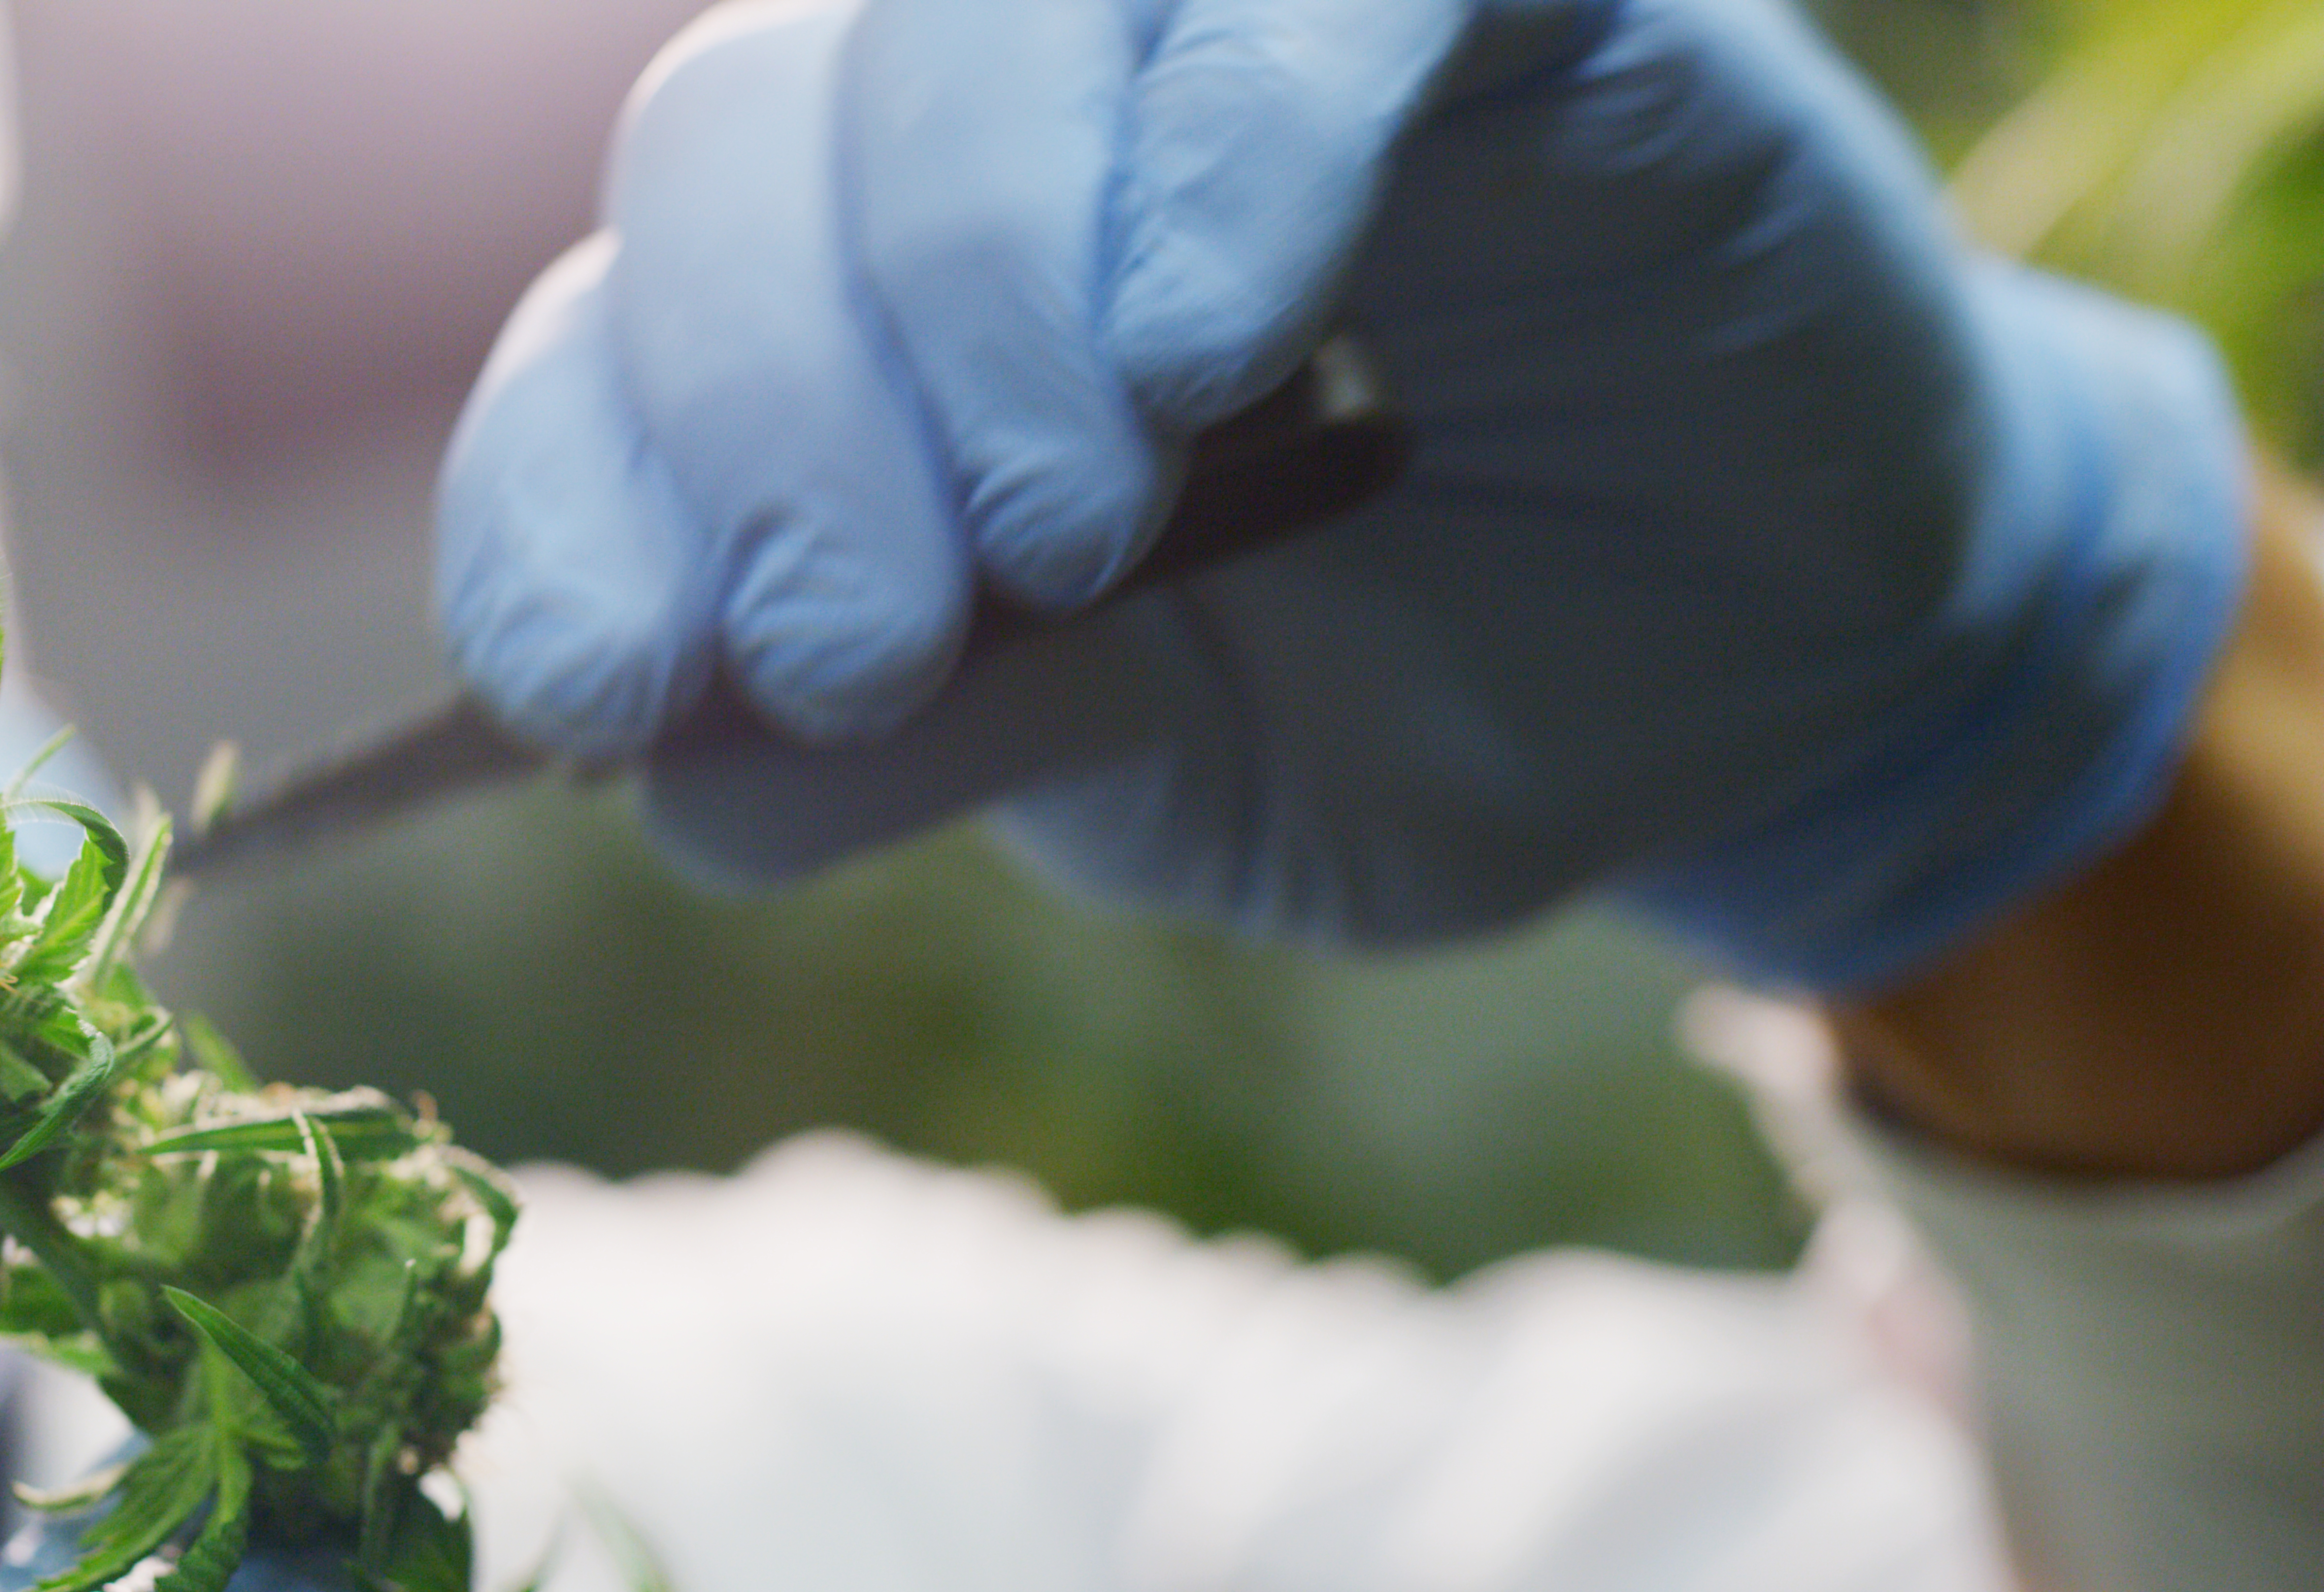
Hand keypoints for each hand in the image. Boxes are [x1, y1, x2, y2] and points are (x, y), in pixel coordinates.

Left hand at [437, 0, 2250, 990]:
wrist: (1765, 680)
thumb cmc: (1429, 701)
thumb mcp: (1146, 783)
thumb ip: (908, 752)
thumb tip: (665, 769)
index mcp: (869, 330)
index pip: (600, 347)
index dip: (558, 513)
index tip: (597, 703)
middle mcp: (1006, 140)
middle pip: (735, 129)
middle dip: (755, 408)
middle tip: (865, 644)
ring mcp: (1231, 33)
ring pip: (966, 13)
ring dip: (961, 284)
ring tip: (1064, 532)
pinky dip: (1223, 154)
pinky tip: (1214, 363)